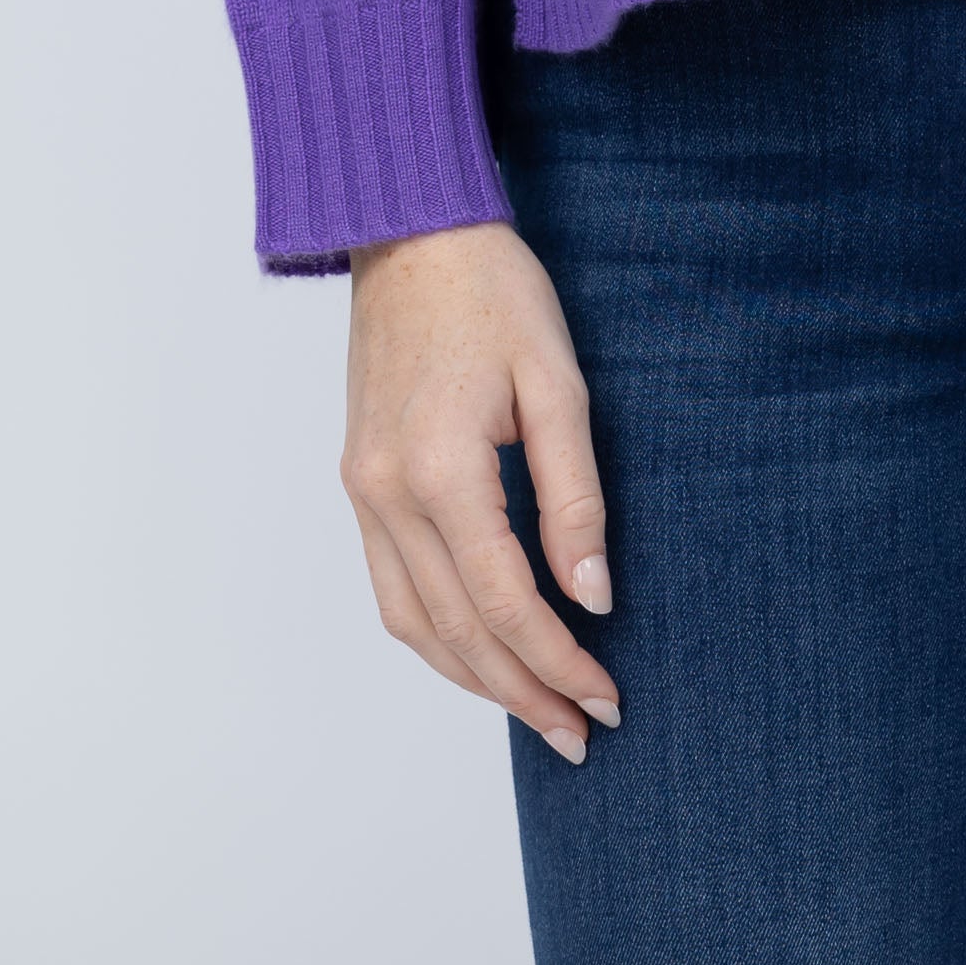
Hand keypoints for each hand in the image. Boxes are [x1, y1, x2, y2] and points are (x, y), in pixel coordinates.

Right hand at [342, 219, 619, 764]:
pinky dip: (435, 636)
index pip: (508, 601)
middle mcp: (388, 493)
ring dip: (475, 678)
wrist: (411, 232)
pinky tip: (478, 652)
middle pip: (458, 630)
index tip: (606, 699)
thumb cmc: (494, 291)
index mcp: (441, 469)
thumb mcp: (558, 380)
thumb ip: (575, 493)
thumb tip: (593, 593)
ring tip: (536, 711)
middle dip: (523, 690)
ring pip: (414, 624)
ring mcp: (363, 491)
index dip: (560, 660)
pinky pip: (391, 588)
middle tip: (581, 733)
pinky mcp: (359, 482)